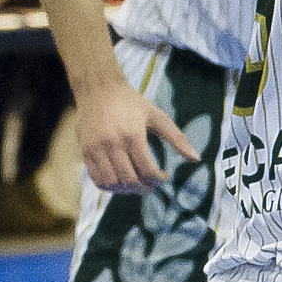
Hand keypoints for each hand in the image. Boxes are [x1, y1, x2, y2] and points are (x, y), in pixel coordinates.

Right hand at [76, 77, 198, 193]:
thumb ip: (177, 138)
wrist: (98, 90)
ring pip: (111, 183)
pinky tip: (120, 181)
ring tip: (136, 185)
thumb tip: (196, 159)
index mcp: (133, 135)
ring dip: (126, 190)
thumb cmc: (132, 103)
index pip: (147, 170)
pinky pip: (96, 179)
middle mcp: (112, 144)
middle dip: (143, 188)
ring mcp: (96, 149)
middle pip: (129, 179)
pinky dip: (110, 186)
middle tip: (151, 186)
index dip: (158, 180)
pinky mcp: (84, 152)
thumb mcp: (157, 116)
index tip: (164, 177)